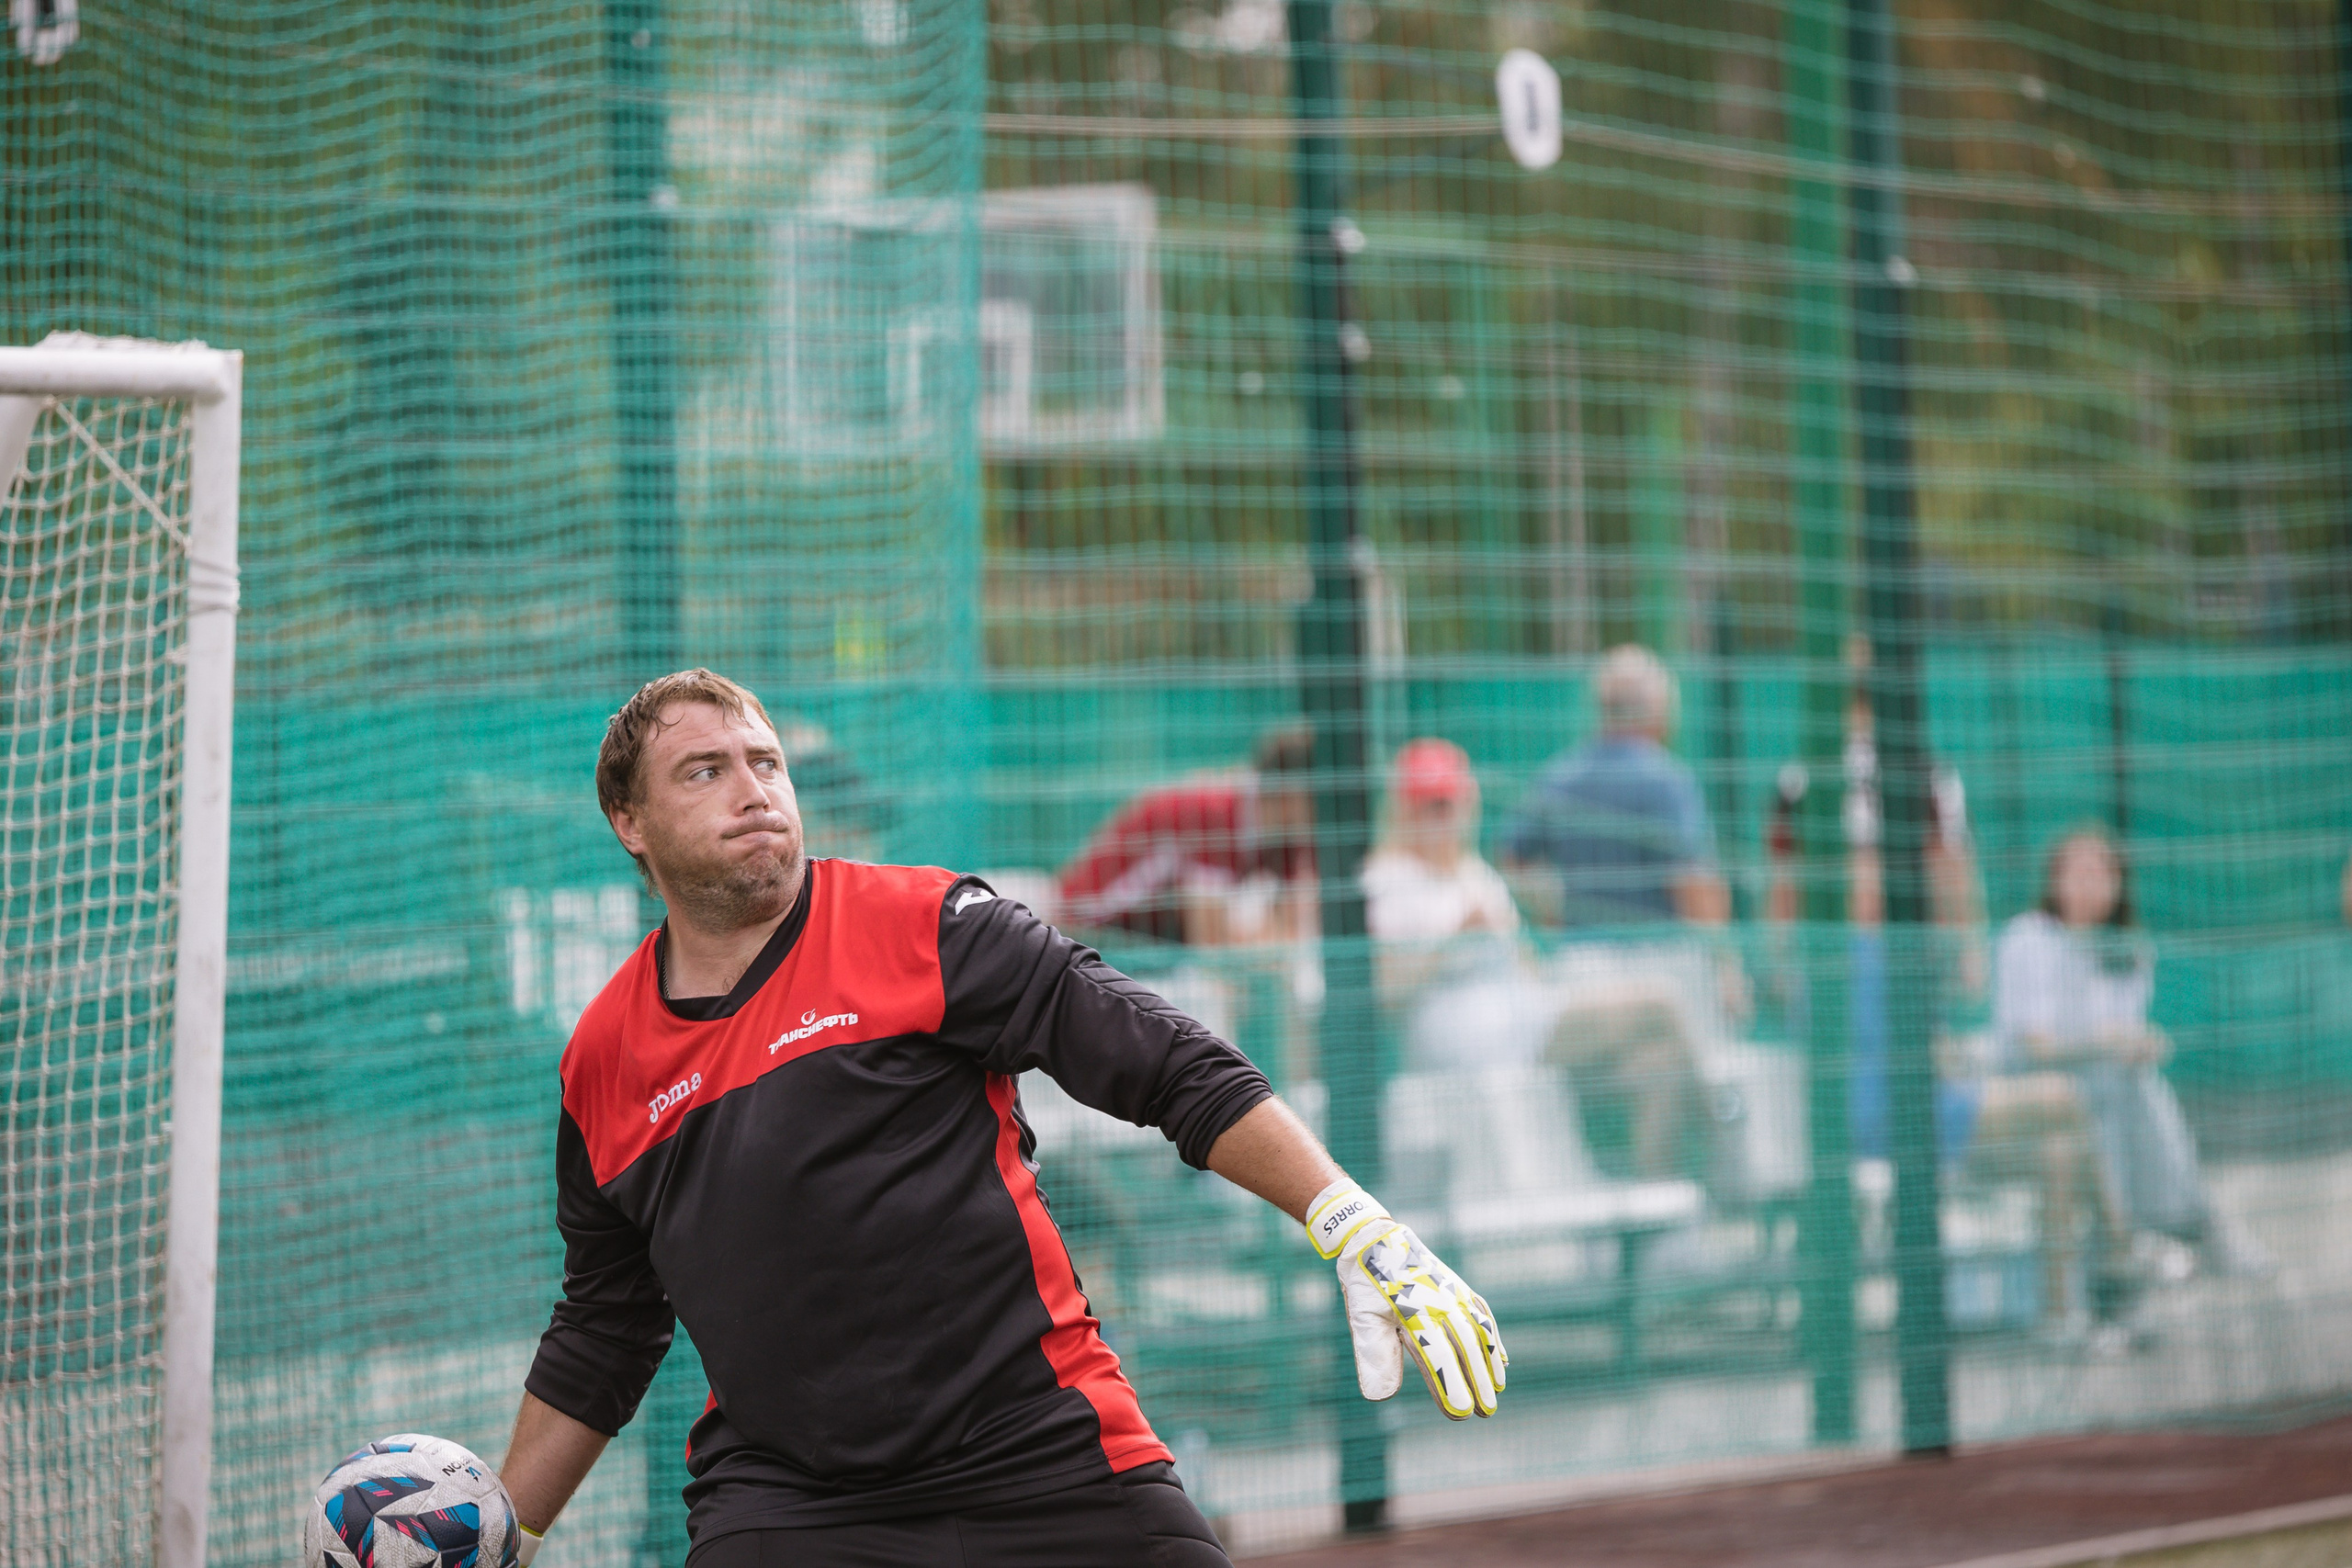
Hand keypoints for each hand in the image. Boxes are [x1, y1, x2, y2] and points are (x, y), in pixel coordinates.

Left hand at [1305, 1183, 1506, 1419]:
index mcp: (1413, 1311)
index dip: (1450, 1385)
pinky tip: (1501, 1358)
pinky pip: (1481, 1313)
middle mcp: (1439, 1301)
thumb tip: (1380, 1398)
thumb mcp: (1361, 1317)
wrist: (1375, 1237)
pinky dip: (1493, 1337)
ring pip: (1478, 1331)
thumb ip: (1374, 1355)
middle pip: (1465, 1347)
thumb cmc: (1366, 1283)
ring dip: (1490, 1362)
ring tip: (1498, 1390)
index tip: (1459, 1413)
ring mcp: (1452, 1292)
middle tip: (1486, 1413)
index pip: (1437, 1355)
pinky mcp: (1458, 1287)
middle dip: (1478, 1381)